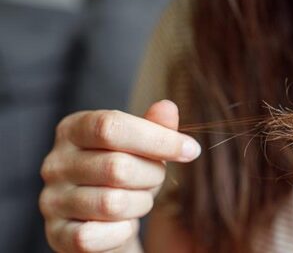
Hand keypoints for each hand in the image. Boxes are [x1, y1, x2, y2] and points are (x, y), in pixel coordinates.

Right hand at [40, 100, 200, 252]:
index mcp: (74, 129)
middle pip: (117, 167)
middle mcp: (56, 162)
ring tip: (139, 200)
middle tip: (156, 179)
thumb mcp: (143, 147)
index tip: (191, 150)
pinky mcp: (56, 234)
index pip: (112, 127)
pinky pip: (94, 236)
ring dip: (140, 204)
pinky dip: (121, 231)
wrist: (105, 220)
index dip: (157, 139)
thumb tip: (167, 107)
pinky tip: (124, 224)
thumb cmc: (126, 174)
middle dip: (152, 176)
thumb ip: (155, 126)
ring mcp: (52, 199)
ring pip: (112, 203)